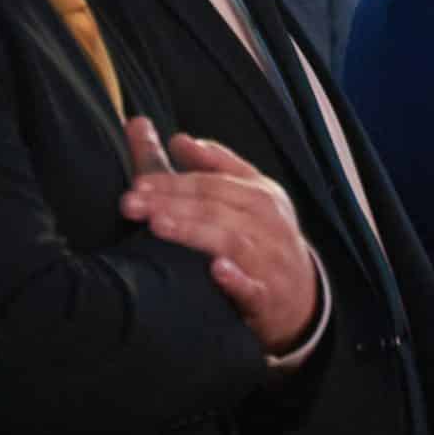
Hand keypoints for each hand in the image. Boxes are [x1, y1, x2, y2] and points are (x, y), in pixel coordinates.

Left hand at [121, 119, 319, 353]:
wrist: (303, 293)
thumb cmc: (266, 236)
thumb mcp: (251, 195)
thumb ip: (215, 165)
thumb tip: (178, 139)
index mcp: (259, 194)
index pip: (211, 182)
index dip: (173, 181)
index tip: (137, 184)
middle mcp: (266, 222)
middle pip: (214, 207)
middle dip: (170, 203)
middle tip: (131, 204)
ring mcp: (269, 259)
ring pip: (230, 240)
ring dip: (193, 232)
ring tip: (158, 225)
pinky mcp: (267, 295)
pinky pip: (252, 286)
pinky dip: (235, 279)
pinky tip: (216, 270)